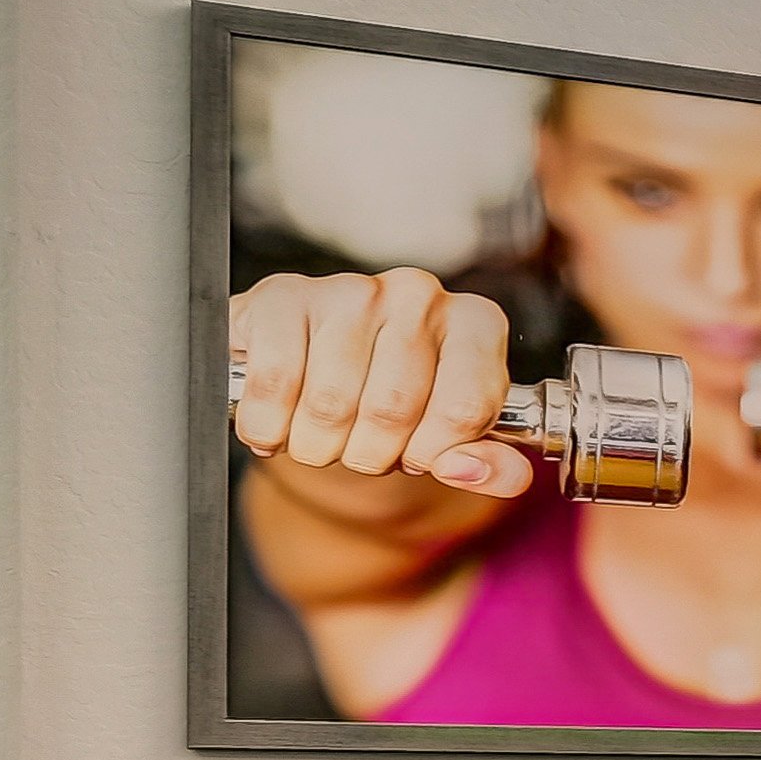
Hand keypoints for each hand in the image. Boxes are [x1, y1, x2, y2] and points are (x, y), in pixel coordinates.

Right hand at [226, 268, 528, 496]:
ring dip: (317, 445)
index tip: (417, 453)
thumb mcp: (453, 442)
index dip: (432, 452)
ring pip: (331, 403)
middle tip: (360, 447)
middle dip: (370, 454)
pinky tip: (277, 422)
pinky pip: (275, 384)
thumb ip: (490, 466)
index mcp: (475, 324)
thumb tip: (471, 469)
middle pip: (392, 409)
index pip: (464, 409)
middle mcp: (418, 295)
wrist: (317, 382)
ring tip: (320, 434)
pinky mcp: (284, 296)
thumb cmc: (397, 408)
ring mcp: (351, 290)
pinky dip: (270, 425)